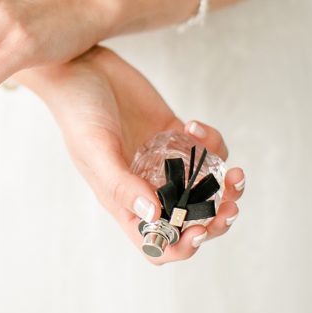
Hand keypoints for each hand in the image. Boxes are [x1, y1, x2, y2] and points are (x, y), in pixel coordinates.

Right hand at [18, 45, 245, 264]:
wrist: (80, 66)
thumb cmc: (77, 111)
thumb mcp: (95, 149)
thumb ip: (122, 185)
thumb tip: (155, 216)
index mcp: (123, 201)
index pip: (156, 242)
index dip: (180, 245)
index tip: (199, 229)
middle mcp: (145, 185)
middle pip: (188, 220)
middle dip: (215, 219)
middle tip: (229, 205)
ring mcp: (162, 160)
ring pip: (204, 188)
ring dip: (224, 186)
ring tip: (234, 172)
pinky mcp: (173, 134)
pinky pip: (205, 150)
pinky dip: (211, 142)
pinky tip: (194, 127)